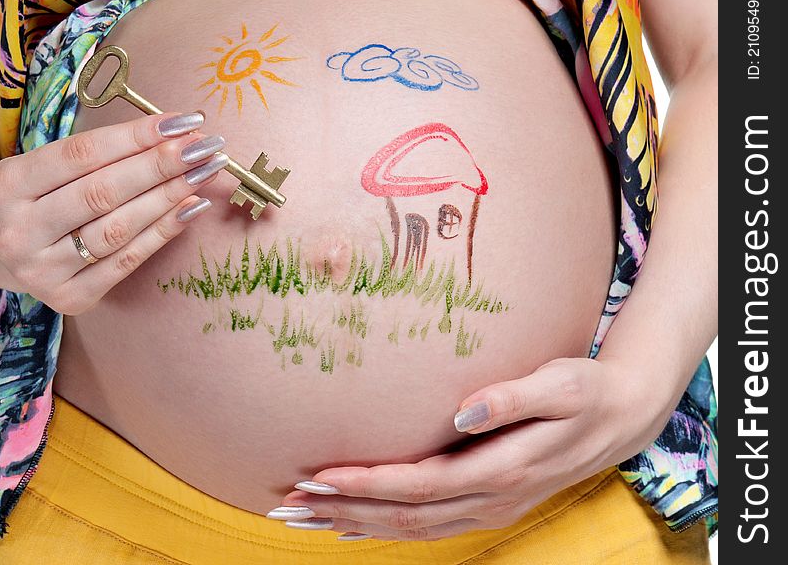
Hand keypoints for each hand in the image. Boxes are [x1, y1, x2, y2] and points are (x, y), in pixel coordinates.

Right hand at [0, 112, 227, 313]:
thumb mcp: (47, 166)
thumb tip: (176, 133)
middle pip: (103, 193)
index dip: (136, 136)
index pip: (82, 154)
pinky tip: (192, 206)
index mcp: (5, 186)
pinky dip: (164, 231)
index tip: (183, 122)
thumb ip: (102, 152)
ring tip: (205, 172)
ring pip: (119, 229)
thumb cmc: (38, 195)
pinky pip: (128, 261)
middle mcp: (17, 232)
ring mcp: (42, 271)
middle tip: (205, 146)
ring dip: (170, 197)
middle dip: (162, 165)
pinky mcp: (69, 299)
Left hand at [272, 357, 669, 540]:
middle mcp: (491, 498)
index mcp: (501, 469)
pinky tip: (355, 524)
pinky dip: (385, 527)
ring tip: (306, 518)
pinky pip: (427, 527)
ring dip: (356, 523)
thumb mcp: (560, 383)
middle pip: (404, 516)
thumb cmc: (587, 391)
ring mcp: (490, 507)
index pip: (418, 486)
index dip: (366, 485)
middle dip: (343, 511)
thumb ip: (512, 397)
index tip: (319, 477)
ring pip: (411, 529)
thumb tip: (463, 412)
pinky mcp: (488, 503)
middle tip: (290, 506)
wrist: (621, 419)